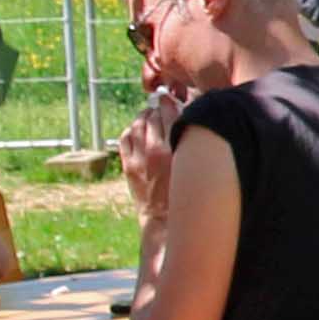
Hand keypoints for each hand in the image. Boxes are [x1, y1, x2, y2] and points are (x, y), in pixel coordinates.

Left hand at [114, 94, 183, 218]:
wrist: (165, 220)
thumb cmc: (187, 193)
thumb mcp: (193, 165)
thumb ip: (191, 140)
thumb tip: (190, 116)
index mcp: (174, 149)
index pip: (169, 112)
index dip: (169, 102)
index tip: (171, 99)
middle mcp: (154, 151)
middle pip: (152, 116)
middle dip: (157, 110)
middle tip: (162, 109)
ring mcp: (138, 158)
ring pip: (137, 124)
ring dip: (143, 117)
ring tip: (150, 118)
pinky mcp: (128, 165)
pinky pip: (125, 138)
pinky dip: (131, 130)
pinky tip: (138, 131)